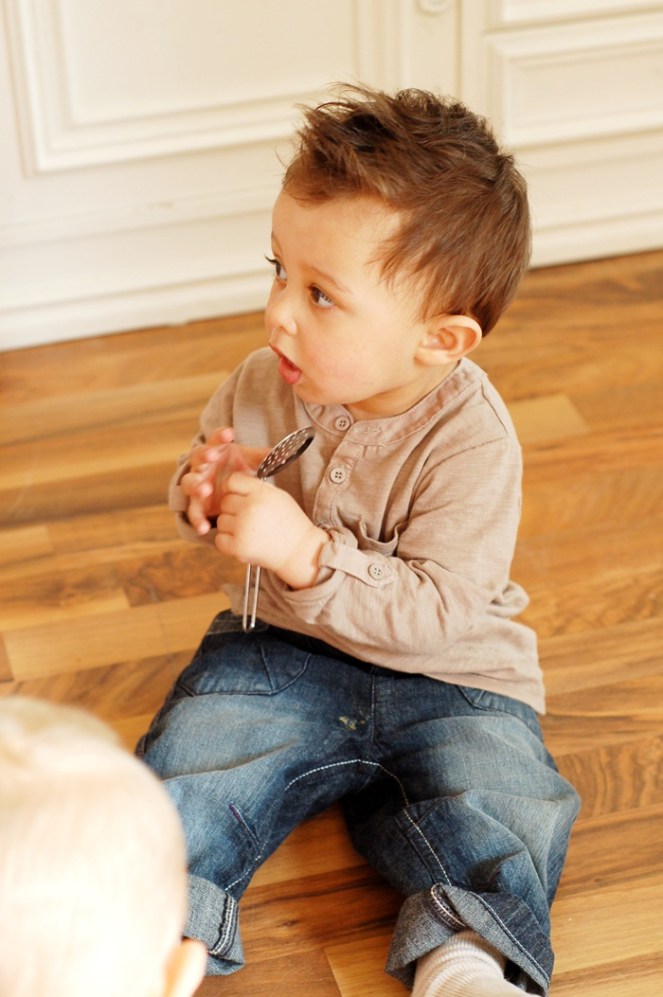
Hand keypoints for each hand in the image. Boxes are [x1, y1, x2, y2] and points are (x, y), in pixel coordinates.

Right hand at [181, 428, 268, 534]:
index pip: (215, 439)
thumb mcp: (250, 463)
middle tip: (212, 456)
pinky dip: (198, 520)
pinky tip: (204, 528)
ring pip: (189, 483)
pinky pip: (193, 512)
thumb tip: (281, 454)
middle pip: (197, 457)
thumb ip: (262, 458)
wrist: (229, 494)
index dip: (220, 435)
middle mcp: (202, 466)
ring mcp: (197, 484)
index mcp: (215, 451)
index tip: (230, 434)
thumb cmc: (238, 471)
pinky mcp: (197, 504)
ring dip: (196, 486)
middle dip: (204, 456)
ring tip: (205, 490)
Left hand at [215, 471, 328, 588]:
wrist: (299, 551)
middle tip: (250, 518)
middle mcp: (250, 508)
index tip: (240, 496)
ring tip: (250, 531)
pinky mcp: (238, 547)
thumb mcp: (278, 496)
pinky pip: (219, 539)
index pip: (232, 481)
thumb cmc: (289, 522)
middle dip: (234, 509)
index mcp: (261, 493)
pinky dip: (228, 542)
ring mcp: (242, 529)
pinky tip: (243, 541)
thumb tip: (231, 484)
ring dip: (231, 526)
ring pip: (221, 521)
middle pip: (225, 501)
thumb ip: (255, 488)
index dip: (234, 489)